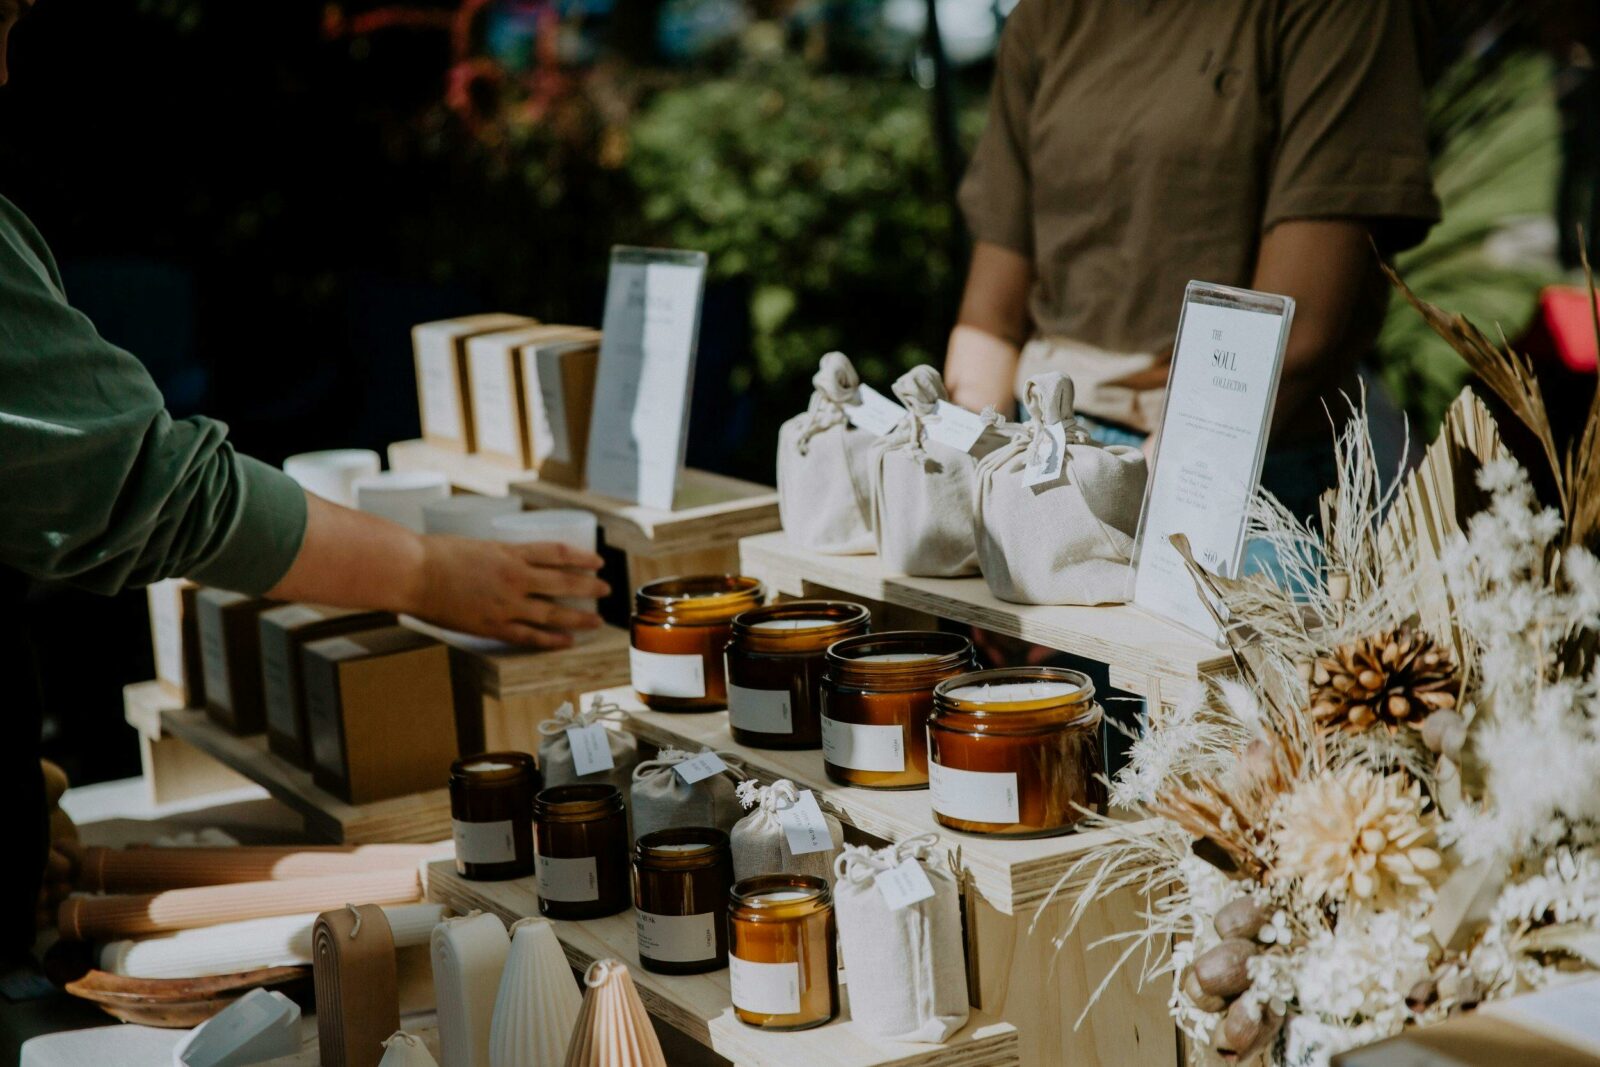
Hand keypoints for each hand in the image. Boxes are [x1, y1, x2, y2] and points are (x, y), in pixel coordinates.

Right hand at [411, 536, 608, 647]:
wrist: (413, 573)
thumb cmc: (437, 554)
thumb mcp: (479, 546)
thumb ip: (502, 557)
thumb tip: (519, 565)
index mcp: (511, 552)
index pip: (559, 553)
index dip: (583, 557)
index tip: (598, 562)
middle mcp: (515, 578)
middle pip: (565, 583)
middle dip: (590, 587)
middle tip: (606, 590)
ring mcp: (506, 604)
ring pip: (554, 613)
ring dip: (580, 618)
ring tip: (597, 621)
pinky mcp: (493, 626)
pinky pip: (531, 636)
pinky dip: (552, 640)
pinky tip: (568, 642)